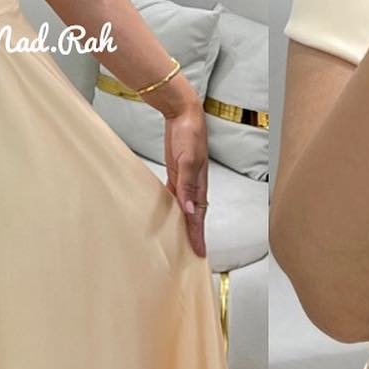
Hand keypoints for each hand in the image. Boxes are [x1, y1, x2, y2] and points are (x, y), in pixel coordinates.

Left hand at [164, 104, 209, 256]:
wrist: (183, 114)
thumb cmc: (189, 134)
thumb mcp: (188, 159)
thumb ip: (188, 185)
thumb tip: (190, 209)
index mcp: (200, 185)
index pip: (199, 216)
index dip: (199, 235)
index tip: (200, 252)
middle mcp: (194, 186)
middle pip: (195, 216)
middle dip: (194, 235)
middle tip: (193, 254)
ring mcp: (185, 180)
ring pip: (185, 209)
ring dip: (184, 224)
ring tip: (181, 241)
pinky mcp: (176, 174)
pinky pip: (175, 197)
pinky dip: (173, 208)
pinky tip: (169, 215)